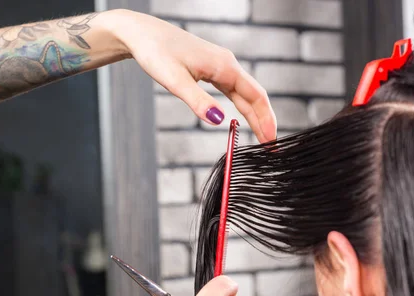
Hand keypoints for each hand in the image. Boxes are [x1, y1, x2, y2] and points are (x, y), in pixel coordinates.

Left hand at [109, 10, 276, 142]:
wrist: (141, 33)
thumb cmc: (156, 52)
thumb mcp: (176, 80)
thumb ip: (198, 101)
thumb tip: (219, 121)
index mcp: (225, 66)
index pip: (256, 96)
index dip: (266, 119)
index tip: (272, 140)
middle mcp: (227, 64)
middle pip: (254, 95)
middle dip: (264, 120)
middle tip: (271, 145)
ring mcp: (219, 65)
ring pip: (244, 93)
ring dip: (254, 114)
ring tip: (262, 135)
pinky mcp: (210, 68)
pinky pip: (232, 89)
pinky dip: (241, 105)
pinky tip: (241, 115)